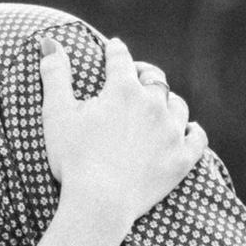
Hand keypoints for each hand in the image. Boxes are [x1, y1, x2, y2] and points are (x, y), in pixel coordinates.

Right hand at [39, 36, 206, 227]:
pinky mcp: (181, 160)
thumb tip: (49, 41)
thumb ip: (54, 76)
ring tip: (160, 108)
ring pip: (177, 106)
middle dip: (144, 75)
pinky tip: (188, 131)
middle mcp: (153, 104)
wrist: (99, 205)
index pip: (120, 59)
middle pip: (154, 80)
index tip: (113, 48)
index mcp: (123, 90)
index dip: (115, 52)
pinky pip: (197, 139)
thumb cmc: (73, 160)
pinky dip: (192, 132)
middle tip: (138, 78)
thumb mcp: (56, 116)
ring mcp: (171, 132)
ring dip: (168, 103)